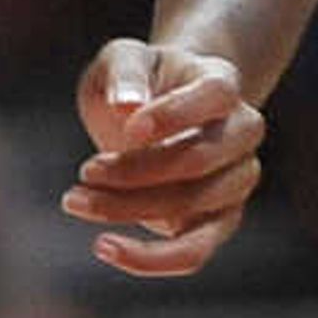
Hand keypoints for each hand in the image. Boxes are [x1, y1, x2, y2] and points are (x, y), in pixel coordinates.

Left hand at [65, 38, 265, 277]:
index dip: (174, 114)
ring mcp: (236, 180)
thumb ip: (124, 72)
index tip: (127, 129)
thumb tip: (127, 108)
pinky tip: (105, 246)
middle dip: (136, 171)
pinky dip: (150, 258)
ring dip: (128, 209)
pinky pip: (194, 252)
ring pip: (192, 208)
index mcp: (223, 83)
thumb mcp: (122, 58)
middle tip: (84, 170)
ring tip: (76, 200)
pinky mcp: (218, 221)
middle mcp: (242, 133)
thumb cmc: (139, 81)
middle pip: (200, 160)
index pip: (215, 97)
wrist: (157, 110)